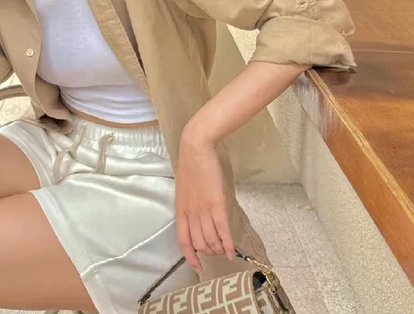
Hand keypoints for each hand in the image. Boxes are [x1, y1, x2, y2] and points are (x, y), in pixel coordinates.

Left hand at [175, 131, 234, 273]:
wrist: (196, 148)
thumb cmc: (191, 165)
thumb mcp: (184, 189)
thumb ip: (188, 205)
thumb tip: (196, 218)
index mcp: (180, 210)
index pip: (183, 240)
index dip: (190, 257)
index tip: (198, 267)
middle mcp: (191, 213)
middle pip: (199, 244)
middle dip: (209, 252)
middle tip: (217, 250)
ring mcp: (204, 210)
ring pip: (211, 240)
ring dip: (219, 249)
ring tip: (225, 249)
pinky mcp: (217, 204)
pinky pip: (222, 230)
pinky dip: (228, 244)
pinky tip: (233, 250)